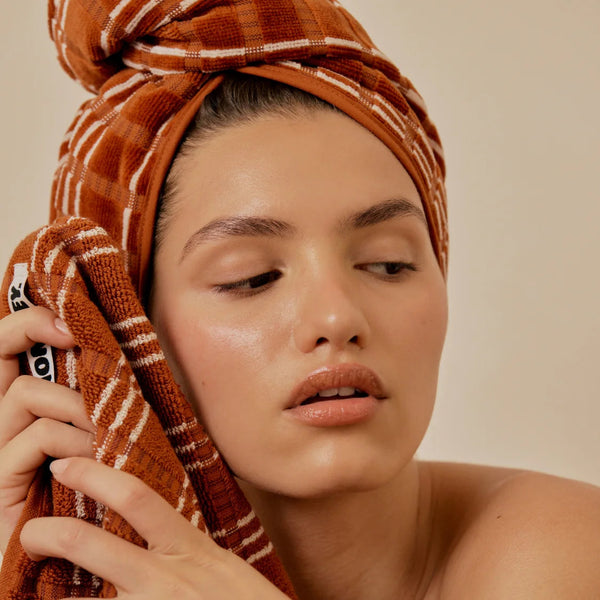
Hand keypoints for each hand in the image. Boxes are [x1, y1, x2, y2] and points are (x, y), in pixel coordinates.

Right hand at [0, 307, 94, 551]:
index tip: (70, 325)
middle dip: (31, 329)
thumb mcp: (100, 430)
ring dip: (76, 407)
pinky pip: (39, 437)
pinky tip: (89, 465)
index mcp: (24, 404)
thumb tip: (114, 355)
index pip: (5, 345)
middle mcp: (1, 418)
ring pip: (26, 392)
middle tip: (72, 336)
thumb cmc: (99, 485)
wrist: (80, 558)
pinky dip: (73, 445)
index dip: (29, 322)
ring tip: (102, 436)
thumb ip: (94, 397)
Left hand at [20, 457, 289, 598]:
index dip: (96, 476)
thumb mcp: (223, 566)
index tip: (67, 465)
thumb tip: (156, 532)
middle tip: (30, 529)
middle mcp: (167, 577)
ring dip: (49, 595)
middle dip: (53, 533)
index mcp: (190, 547)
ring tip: (22, 589)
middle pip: (96, 545)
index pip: (137, 498)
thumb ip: (189, 549)